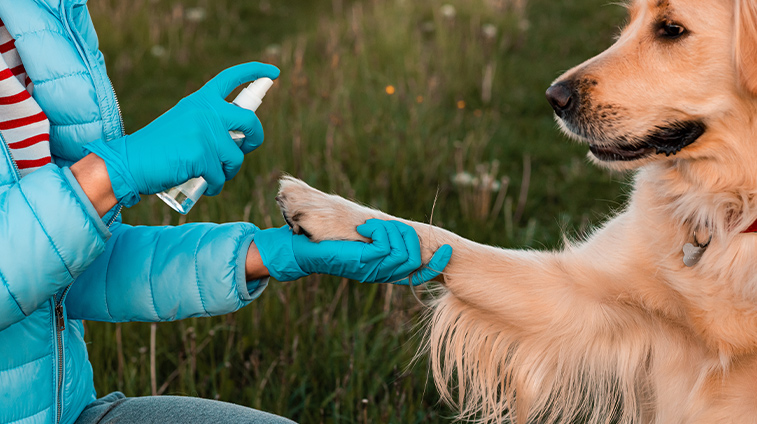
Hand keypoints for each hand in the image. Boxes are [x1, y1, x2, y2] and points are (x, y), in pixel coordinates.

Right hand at [84, 62, 279, 206]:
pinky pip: (221, 176)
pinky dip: (216, 185)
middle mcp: (205, 111)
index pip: (231, 78)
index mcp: (200, 100)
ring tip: (213, 174)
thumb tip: (241, 137)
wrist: (129, 163)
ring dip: (229, 170)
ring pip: (236, 156)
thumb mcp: (184, 123)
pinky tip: (204, 186)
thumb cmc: (157, 148)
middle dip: (255, 139)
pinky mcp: (202, 156)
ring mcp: (205, 133)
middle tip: (247, 147)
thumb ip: (209, 123)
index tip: (273, 73)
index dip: (255, 72)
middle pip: (250, 122)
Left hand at [253, 219, 451, 284]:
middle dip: (406, 236)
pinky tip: (363, 229)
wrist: (301, 252)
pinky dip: (379, 231)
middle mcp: (382, 274)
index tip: (447, 250)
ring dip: (390, 232)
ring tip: (369, 227)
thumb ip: (379, 238)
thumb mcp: (359, 240)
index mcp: (384, 271)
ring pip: (403, 253)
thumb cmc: (327, 243)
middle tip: (382, 226)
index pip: (420, 273)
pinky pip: (386, 248)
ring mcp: (373, 270)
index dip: (437, 264)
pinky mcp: (363, 262)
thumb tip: (395, 229)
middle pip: (414, 258)